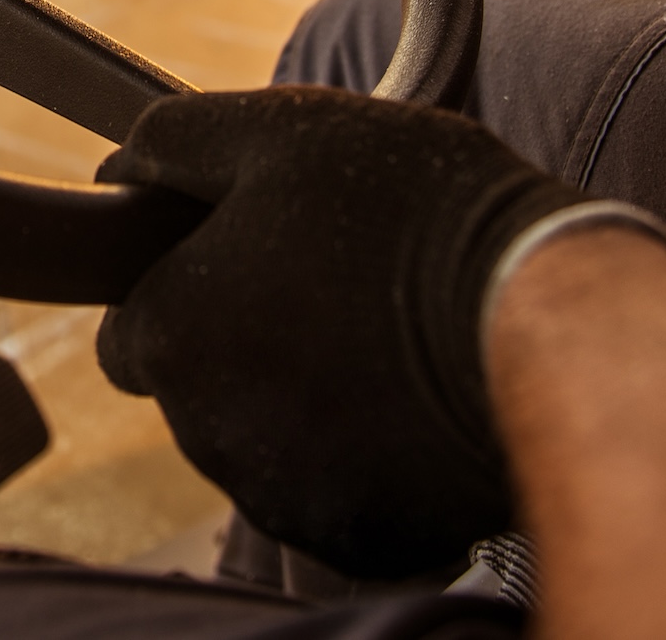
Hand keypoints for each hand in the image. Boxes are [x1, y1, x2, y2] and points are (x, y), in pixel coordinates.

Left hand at [94, 87, 581, 578]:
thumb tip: (117, 165)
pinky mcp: (355, 536)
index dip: (186, 293)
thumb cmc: (411, 210)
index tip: (249, 268)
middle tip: (334, 293)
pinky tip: (415, 400)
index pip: (130, 330)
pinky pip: (335, 493)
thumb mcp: (282, 130)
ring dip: (304, 403)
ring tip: (385, 341)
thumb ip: (175, 141)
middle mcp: (204, 429)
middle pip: (201, 390)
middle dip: (248, 348)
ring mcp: (279, 492)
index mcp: (170, 332)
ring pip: (264, 445)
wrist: (547, 317)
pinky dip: (364, 457)